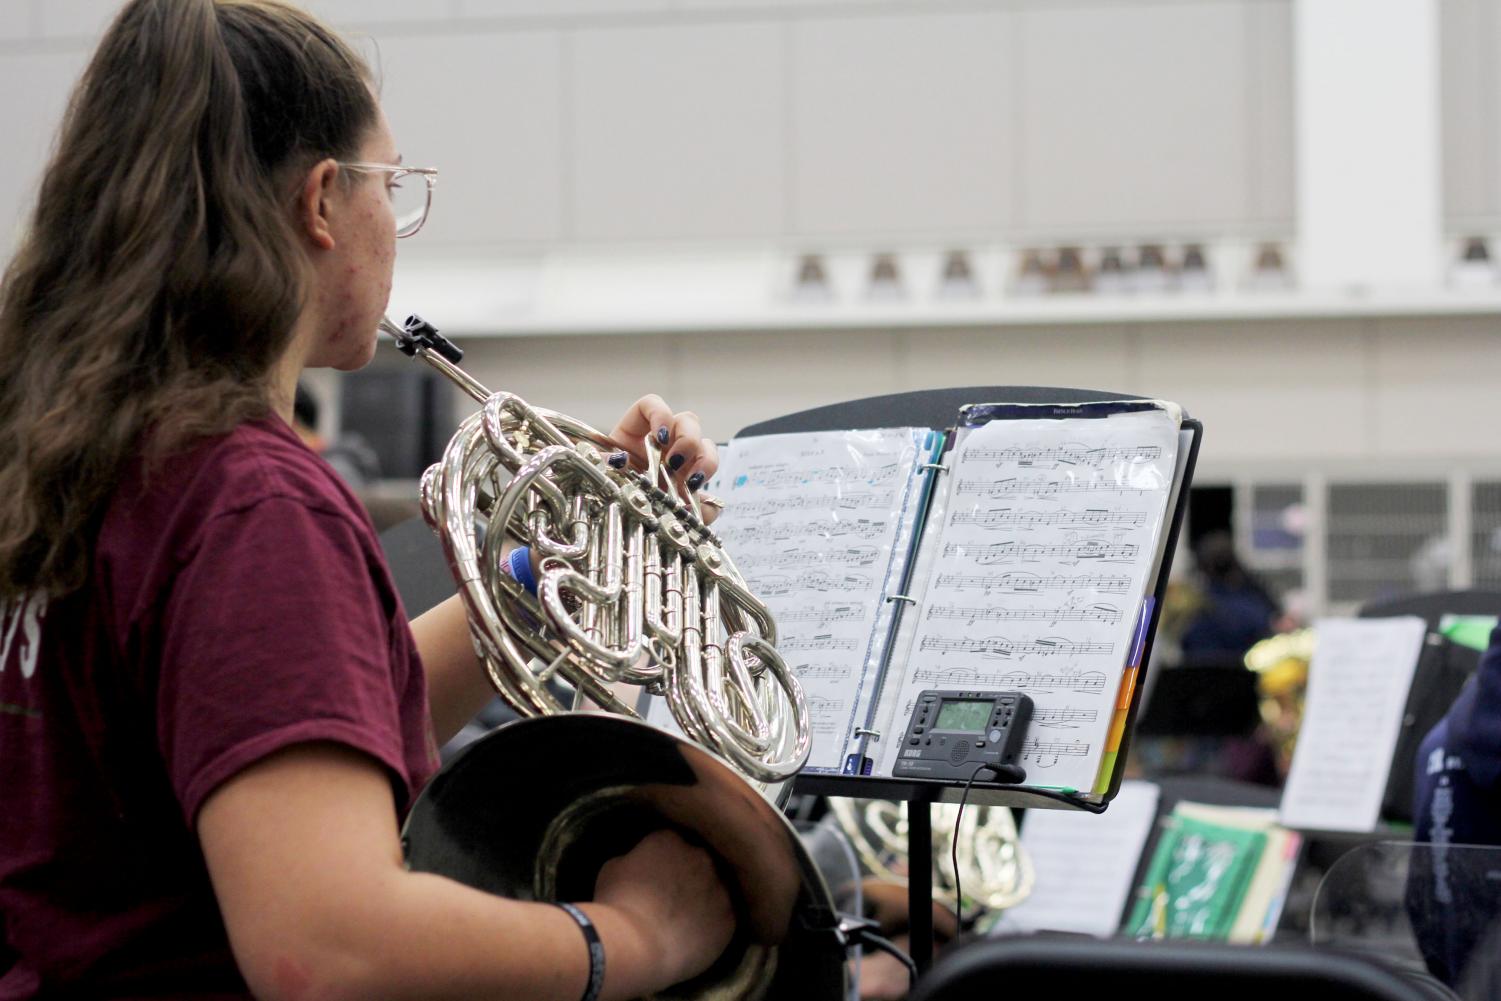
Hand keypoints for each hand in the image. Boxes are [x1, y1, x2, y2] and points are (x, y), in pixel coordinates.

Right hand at [592, 828, 735, 985]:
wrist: (635, 944)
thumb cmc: (617, 905)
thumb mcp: (612, 868)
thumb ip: (634, 858)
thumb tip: (639, 862)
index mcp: (670, 838)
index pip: (672, 841)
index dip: (664, 858)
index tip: (657, 873)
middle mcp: (701, 856)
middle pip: (699, 860)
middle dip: (689, 874)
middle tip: (673, 896)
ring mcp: (719, 886)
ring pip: (715, 888)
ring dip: (704, 898)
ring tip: (686, 919)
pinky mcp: (729, 916)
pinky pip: (724, 917)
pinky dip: (713, 924)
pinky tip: (695, 936)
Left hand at [608, 395, 719, 522]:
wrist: (608, 524)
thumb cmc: (598, 493)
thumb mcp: (597, 476)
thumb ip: (603, 466)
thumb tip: (618, 461)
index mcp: (635, 436)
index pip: (651, 407)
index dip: (660, 414)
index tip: (661, 436)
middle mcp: (662, 448)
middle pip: (688, 423)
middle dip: (688, 439)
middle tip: (676, 463)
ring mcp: (680, 471)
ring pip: (706, 450)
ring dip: (706, 463)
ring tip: (692, 483)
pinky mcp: (689, 499)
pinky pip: (709, 498)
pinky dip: (707, 505)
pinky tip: (697, 511)